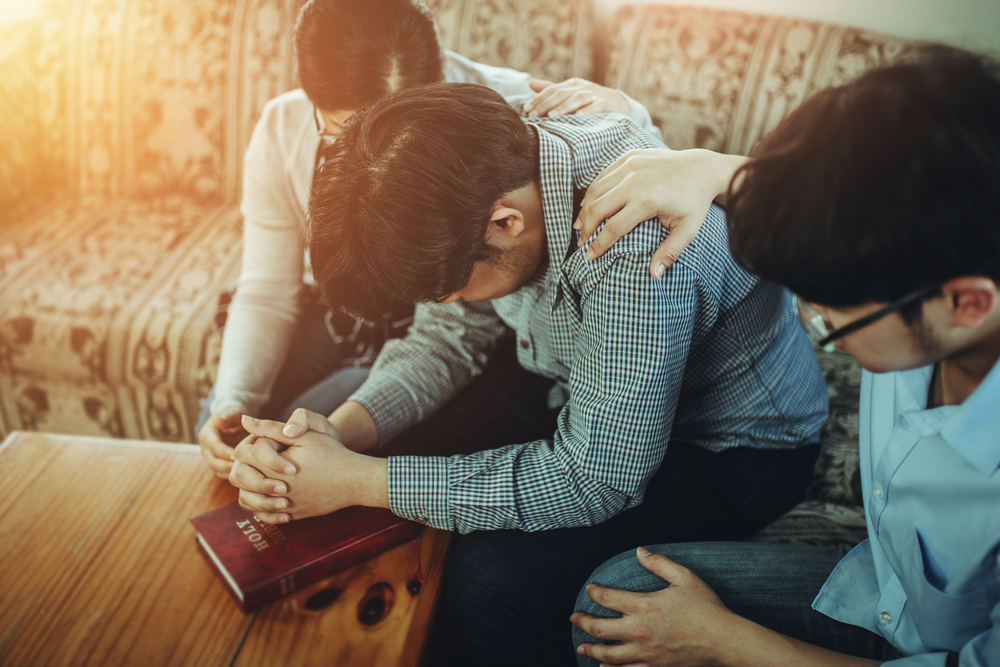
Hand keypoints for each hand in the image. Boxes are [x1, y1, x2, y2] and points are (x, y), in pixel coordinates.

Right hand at [198, 406, 247, 477]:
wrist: (234, 422)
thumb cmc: (234, 416)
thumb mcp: (232, 413)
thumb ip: (226, 417)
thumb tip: (216, 421)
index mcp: (206, 435)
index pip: (213, 446)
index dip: (224, 451)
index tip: (236, 455)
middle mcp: (206, 449)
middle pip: (214, 462)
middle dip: (228, 465)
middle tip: (244, 467)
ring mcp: (212, 458)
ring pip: (218, 470)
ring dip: (231, 472)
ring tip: (247, 472)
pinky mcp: (219, 465)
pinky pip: (224, 474)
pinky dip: (234, 476)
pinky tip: (248, 475)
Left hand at [231, 415, 387, 522]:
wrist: (355, 480)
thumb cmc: (332, 454)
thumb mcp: (304, 436)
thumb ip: (271, 428)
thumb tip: (245, 420)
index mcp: (276, 468)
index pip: (243, 455)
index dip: (248, 444)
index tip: (260, 442)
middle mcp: (277, 491)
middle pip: (241, 478)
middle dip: (246, 465)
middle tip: (257, 459)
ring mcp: (285, 506)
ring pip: (249, 501)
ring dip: (249, 487)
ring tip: (260, 475)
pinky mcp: (293, 515)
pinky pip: (266, 516)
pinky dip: (262, 506)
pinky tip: (269, 495)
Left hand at [525, 78, 629, 117]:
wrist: (618, 103)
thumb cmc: (589, 101)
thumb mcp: (570, 94)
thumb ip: (551, 90)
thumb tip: (530, 83)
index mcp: (571, 85)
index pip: (552, 90)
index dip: (538, 99)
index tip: (526, 110)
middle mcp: (582, 87)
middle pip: (561, 94)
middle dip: (546, 105)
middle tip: (534, 115)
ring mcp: (595, 94)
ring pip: (577, 99)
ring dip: (564, 107)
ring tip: (551, 116)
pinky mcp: (607, 103)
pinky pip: (596, 106)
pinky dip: (587, 110)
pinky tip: (578, 116)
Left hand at [571, 547, 735, 666]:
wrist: (723, 640)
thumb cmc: (706, 607)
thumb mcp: (684, 577)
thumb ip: (659, 563)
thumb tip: (639, 551)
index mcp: (644, 605)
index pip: (607, 598)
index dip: (594, 592)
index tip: (589, 589)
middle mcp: (639, 631)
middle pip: (600, 629)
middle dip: (583, 622)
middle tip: (574, 618)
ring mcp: (646, 652)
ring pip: (609, 654)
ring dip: (591, 649)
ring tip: (581, 646)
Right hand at [575, 148, 748, 277]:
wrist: (703, 168)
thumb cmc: (694, 203)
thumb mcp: (687, 230)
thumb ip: (669, 253)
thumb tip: (654, 276)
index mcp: (649, 200)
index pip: (613, 227)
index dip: (599, 244)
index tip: (589, 257)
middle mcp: (636, 180)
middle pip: (598, 208)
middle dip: (586, 228)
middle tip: (581, 242)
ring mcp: (631, 165)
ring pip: (596, 190)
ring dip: (584, 210)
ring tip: (579, 226)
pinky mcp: (630, 156)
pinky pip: (603, 175)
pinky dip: (593, 191)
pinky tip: (589, 204)